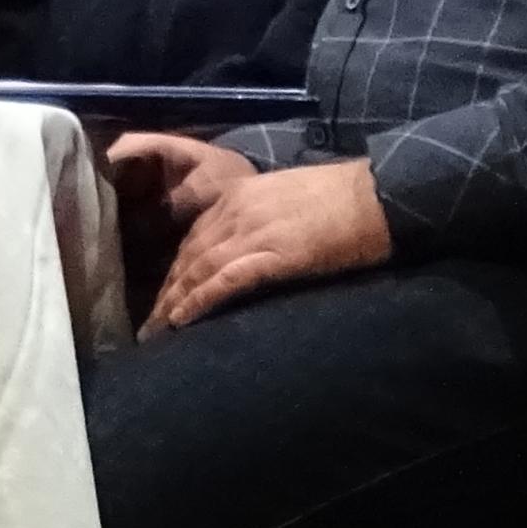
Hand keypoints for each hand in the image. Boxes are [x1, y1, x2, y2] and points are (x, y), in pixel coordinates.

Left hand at [113, 139, 391, 333]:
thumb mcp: (284, 201)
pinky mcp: (273, 254)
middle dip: (166, 292)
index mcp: (236, 197)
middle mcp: (234, 212)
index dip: (175, 272)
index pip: (193, 239)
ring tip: (157, 332)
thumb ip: (258, 220)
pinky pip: (225, 280)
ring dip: (173, 303)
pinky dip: (200, 301)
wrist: (377, 195)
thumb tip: (244, 250)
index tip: (163, 297)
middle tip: (149, 324)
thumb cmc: (340, 199)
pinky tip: (182, 321)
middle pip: (187, 257)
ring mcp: (252, 232)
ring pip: (199, 271)